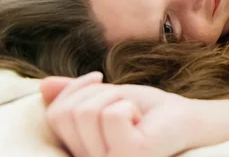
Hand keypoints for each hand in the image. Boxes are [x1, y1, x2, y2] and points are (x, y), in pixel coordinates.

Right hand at [41, 73, 197, 156]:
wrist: (186, 116)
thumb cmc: (148, 110)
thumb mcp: (105, 96)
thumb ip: (74, 94)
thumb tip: (42, 85)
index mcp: (80, 150)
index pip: (55, 116)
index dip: (73, 89)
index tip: (99, 80)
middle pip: (68, 113)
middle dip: (98, 93)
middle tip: (123, 102)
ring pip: (87, 112)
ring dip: (116, 98)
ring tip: (133, 113)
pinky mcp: (129, 156)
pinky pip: (112, 115)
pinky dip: (129, 106)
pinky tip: (141, 120)